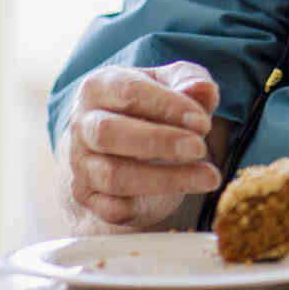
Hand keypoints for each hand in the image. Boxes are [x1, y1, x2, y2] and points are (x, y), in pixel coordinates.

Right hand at [61, 61, 223, 231]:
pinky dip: (143, 206)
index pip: (128, 92)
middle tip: (200, 148)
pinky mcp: (88, 197)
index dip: (168, 107)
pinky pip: (111, 208)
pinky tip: (176, 197)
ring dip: (166, 178)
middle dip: (160, 141)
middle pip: (109, 133)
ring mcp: (81, 163)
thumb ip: (189, 81)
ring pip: (113, 175)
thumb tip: (204, 89)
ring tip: (208, 177)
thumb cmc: (150, 105)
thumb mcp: (172, 83)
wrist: (125, 143)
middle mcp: (82, 125)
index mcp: (98, 87)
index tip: (202, 121)